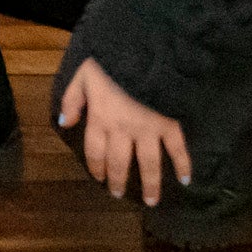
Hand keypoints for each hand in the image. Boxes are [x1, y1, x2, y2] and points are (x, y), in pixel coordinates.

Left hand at [58, 53, 193, 208]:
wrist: (146, 50)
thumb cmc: (112, 61)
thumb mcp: (83, 74)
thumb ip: (72, 99)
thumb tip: (64, 122)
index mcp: (101, 118)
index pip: (95, 151)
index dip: (96, 167)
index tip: (99, 178)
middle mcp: (123, 130)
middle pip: (120, 163)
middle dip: (118, 181)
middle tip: (118, 194)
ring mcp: (149, 129)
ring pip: (148, 164)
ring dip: (149, 184)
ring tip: (151, 201)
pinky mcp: (170, 124)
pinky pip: (177, 149)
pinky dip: (183, 165)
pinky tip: (186, 180)